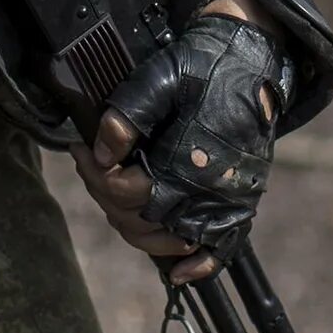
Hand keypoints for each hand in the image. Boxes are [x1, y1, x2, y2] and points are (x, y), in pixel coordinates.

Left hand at [71, 0, 283, 282]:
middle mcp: (205, 192)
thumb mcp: (159, 78)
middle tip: (92, 165)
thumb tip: (101, 153)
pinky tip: (178, 271)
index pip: (125, 193)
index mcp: (184, 162)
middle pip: (140, 222)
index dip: (96, 175)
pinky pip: (221, 250)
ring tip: (116, 196)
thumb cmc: (203, 67)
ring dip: (137, 227)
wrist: (251, 61)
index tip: (81, 148)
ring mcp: (225, 202)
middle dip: (108, 197)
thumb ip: (127, 115)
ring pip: (167, 240)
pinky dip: (199, 266)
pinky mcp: (240, 203)